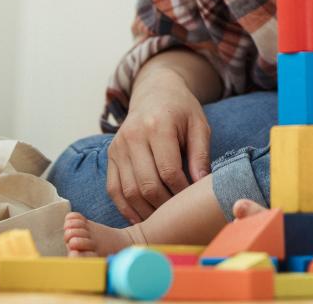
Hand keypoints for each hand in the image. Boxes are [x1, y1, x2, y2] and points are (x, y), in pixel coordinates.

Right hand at [106, 67, 211, 223]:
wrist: (155, 92)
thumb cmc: (182, 110)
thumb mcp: (199, 125)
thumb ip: (201, 154)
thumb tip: (201, 185)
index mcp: (158, 125)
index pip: (169, 170)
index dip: (182, 191)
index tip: (193, 201)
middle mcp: (133, 136)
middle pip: (146, 184)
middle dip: (165, 205)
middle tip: (179, 215)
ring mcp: (117, 147)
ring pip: (128, 191)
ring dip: (145, 211)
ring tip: (163, 220)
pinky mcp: (111, 156)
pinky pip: (114, 189)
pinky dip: (126, 207)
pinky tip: (141, 217)